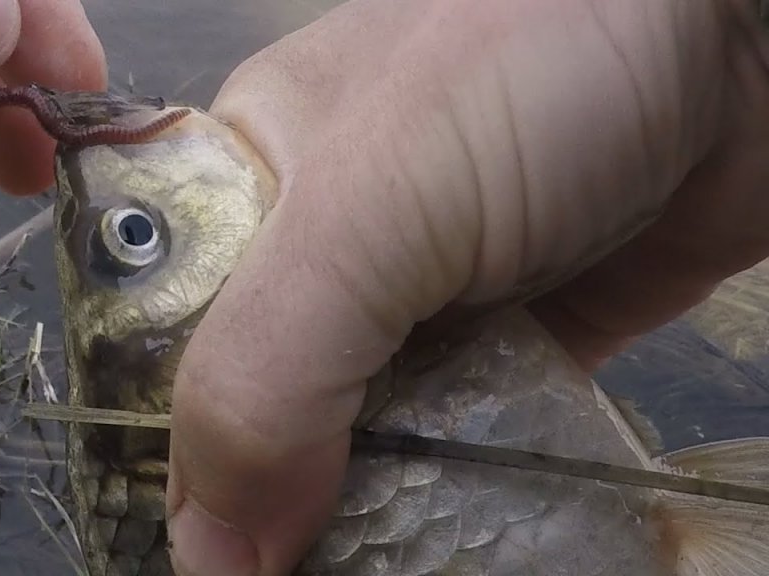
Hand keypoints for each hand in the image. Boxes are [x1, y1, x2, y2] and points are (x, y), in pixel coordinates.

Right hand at [165, 1, 768, 573]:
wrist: (743, 35)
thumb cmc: (530, 71)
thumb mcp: (365, 208)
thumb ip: (266, 376)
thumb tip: (213, 557)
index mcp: (255, 179)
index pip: (171, 332)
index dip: (169, 439)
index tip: (198, 543)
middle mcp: (331, 240)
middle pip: (266, 393)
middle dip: (268, 488)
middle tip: (277, 573)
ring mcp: (429, 293)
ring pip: (363, 427)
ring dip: (361, 504)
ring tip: (345, 572)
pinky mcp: (518, 334)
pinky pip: (459, 433)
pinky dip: (451, 492)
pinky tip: (436, 545)